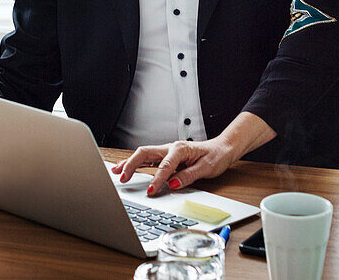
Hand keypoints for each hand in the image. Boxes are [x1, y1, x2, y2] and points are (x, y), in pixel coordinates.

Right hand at [111, 137, 238, 195]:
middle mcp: (171, 148)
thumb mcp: (207, 168)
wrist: (222, 148)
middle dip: (132, 165)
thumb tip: (172, 184)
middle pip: (145, 153)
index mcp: (180, 149)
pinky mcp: (165, 157)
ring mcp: (167, 151)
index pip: (165, 165)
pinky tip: (125, 168)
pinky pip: (147, 159)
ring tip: (115, 172)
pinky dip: (135, 163)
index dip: (157, 179)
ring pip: (143, 155)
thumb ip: (188, 176)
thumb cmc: (216, 156)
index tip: (152, 191)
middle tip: (123, 178)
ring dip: (129, 163)